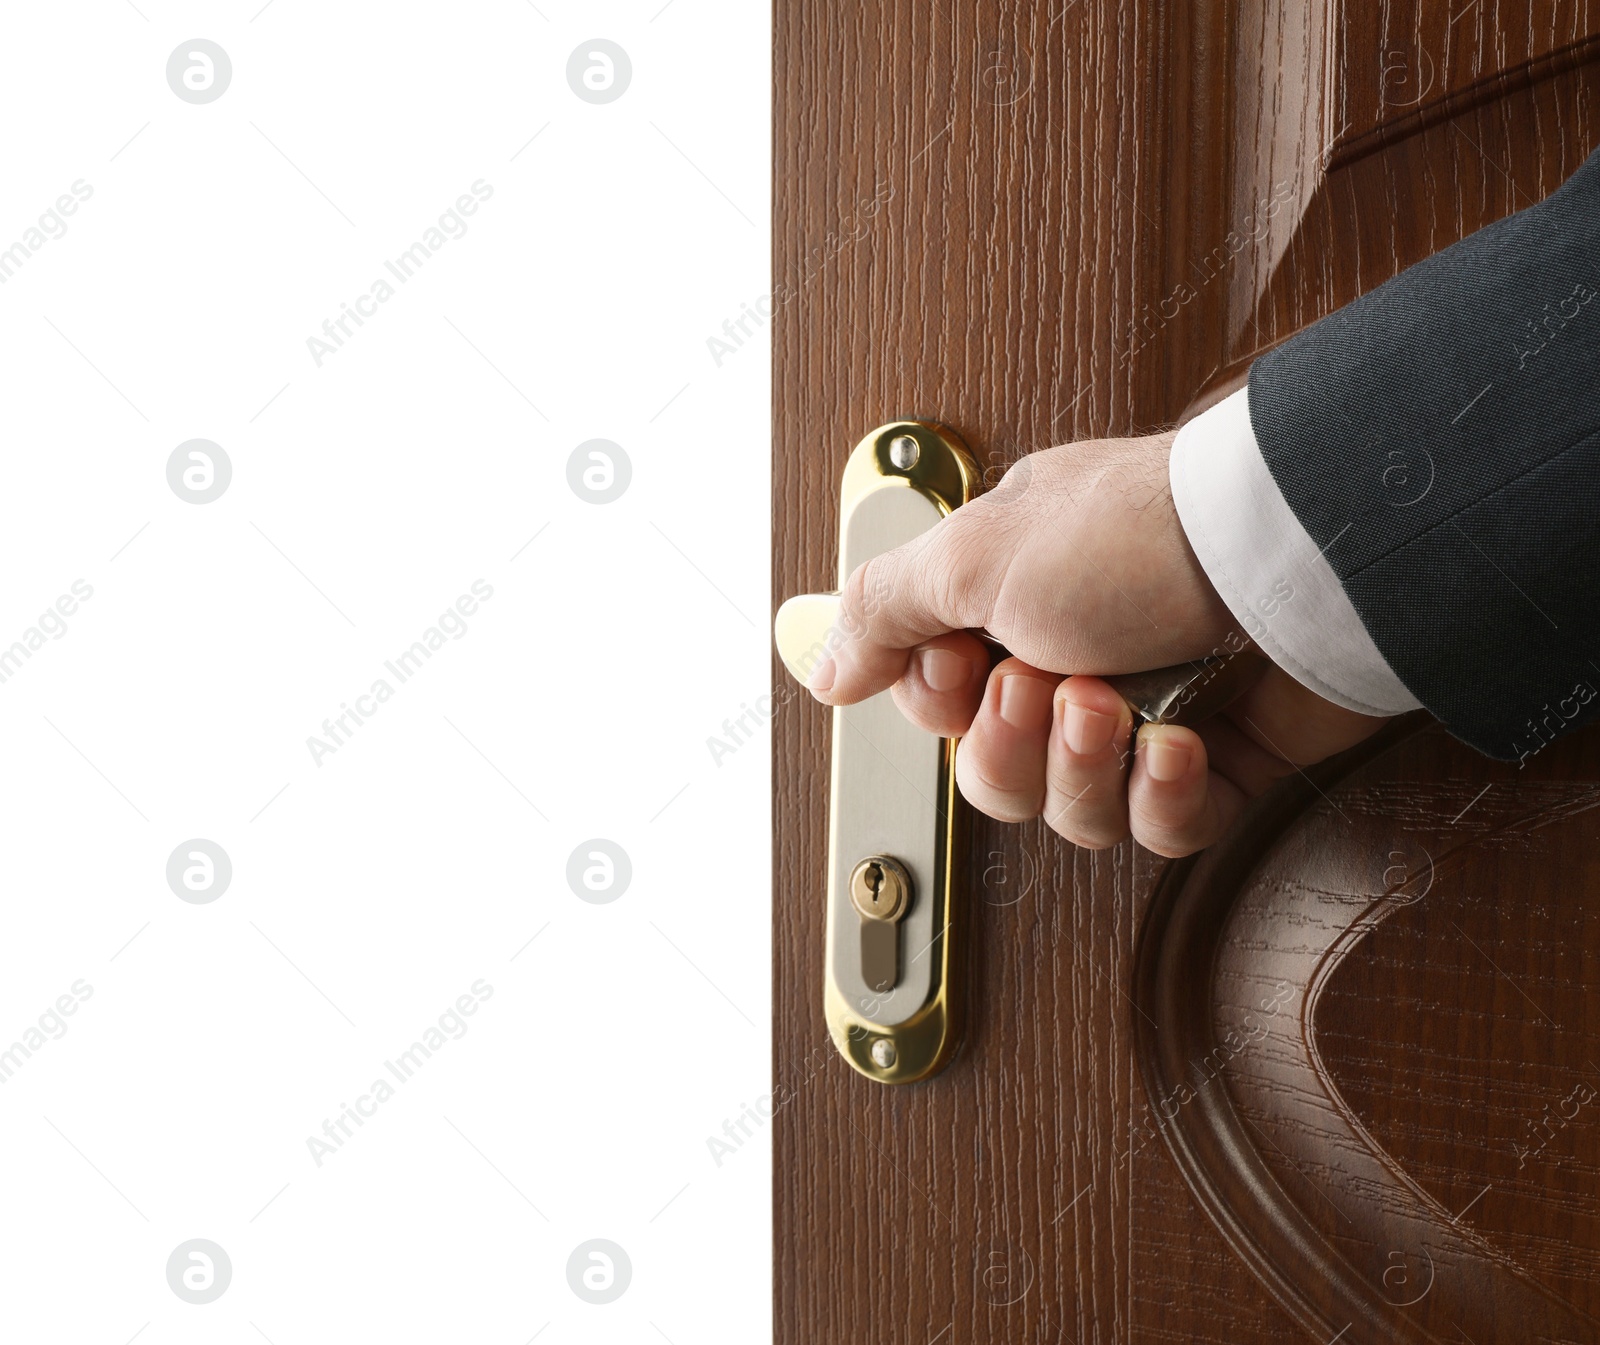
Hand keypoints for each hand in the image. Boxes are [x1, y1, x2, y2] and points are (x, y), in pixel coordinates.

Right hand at [805, 431, 1391, 855]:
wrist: (1288, 551)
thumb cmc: (1136, 535)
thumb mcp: (970, 554)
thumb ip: (881, 612)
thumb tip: (822, 666)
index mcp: (1008, 605)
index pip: (936, 703)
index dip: (941, 707)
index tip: (965, 666)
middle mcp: (1072, 659)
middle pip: (995, 774)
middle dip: (1012, 746)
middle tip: (1048, 684)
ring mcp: (1146, 713)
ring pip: (1074, 812)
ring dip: (1085, 767)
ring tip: (1118, 706)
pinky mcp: (1219, 761)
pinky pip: (1163, 829)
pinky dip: (1164, 797)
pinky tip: (1180, 743)